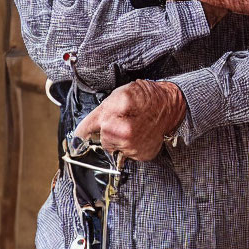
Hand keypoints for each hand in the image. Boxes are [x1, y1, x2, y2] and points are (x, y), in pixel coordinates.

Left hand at [71, 79, 186, 161]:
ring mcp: (132, 145)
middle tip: (118, 122)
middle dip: (105, 132)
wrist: (170, 105)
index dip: (82, 131)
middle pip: (101, 139)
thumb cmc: (145, 97)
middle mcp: (123, 131)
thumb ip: (101, 111)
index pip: (87, 128)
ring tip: (130, 128)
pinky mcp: (141, 154)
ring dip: (117, 140)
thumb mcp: (120, 93)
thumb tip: (83, 131)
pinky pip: (126, 154)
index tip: (78, 136)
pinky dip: (129, 146)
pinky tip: (137, 135)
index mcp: (113, 113)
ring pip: (113, 148)